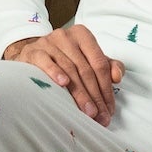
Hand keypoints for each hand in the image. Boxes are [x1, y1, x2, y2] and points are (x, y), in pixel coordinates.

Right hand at [3, 24, 122, 124]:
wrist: (33, 54)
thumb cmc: (64, 58)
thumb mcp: (88, 59)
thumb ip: (108, 66)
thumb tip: (117, 76)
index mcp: (83, 35)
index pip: (99, 63)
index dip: (106, 88)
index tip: (109, 108)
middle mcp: (66, 36)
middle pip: (85, 69)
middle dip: (95, 96)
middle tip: (99, 115)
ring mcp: (48, 42)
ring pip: (69, 69)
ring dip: (80, 94)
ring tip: (87, 111)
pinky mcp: (33, 51)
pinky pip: (46, 62)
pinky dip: (55, 73)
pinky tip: (63, 84)